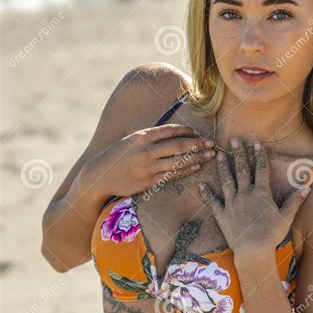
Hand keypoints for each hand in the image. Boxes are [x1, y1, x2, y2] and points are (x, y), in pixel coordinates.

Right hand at [90, 123, 215, 196]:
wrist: (100, 175)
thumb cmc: (118, 156)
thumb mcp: (131, 140)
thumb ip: (150, 137)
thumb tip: (174, 133)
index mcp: (141, 136)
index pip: (170, 130)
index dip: (187, 130)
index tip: (198, 132)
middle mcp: (145, 150)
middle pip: (178, 145)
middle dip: (197, 144)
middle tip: (211, 144)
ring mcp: (147, 167)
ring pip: (177, 161)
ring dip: (196, 158)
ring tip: (210, 156)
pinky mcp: (148, 182)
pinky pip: (172, 175)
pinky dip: (186, 170)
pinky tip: (196, 167)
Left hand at [198, 138, 311, 256]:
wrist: (253, 250)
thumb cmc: (272, 235)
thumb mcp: (287, 217)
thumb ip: (295, 200)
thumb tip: (308, 186)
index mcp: (261, 193)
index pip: (260, 169)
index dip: (259, 155)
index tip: (256, 143)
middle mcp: (245, 194)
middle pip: (241, 170)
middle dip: (237, 154)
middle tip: (233, 140)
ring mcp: (232, 204)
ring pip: (226, 181)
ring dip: (222, 167)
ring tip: (218, 154)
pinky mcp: (222, 216)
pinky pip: (212, 202)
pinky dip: (206, 193)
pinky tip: (200, 184)